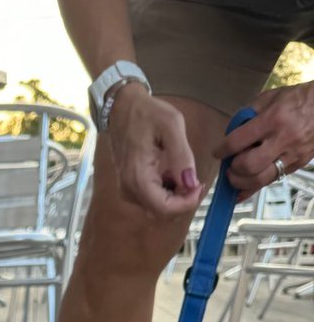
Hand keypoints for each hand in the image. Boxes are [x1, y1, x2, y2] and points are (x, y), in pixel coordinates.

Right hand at [107, 86, 203, 216]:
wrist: (122, 108)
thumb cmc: (147, 113)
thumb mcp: (171, 126)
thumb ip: (182, 156)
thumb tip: (191, 183)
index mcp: (138, 177)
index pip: (164, 209)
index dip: (186, 204)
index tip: (199, 185)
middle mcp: (130, 190)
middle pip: (162, 213)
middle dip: (183, 201)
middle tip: (196, 180)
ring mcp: (128, 191)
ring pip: (158, 209)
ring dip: (176, 197)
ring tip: (184, 173)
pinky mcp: (130, 188)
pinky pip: (152, 200)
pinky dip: (167, 193)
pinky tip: (173, 174)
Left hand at [214, 82, 313, 198]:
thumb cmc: (297, 100)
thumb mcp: (271, 98)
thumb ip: (248, 114)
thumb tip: (230, 133)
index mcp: (273, 119)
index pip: (239, 141)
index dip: (223, 150)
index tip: (218, 152)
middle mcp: (283, 139)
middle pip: (249, 166)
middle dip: (233, 169)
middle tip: (229, 166)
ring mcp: (292, 155)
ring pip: (260, 180)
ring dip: (241, 182)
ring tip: (235, 176)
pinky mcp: (297, 165)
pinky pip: (271, 181)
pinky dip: (253, 188)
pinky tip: (241, 190)